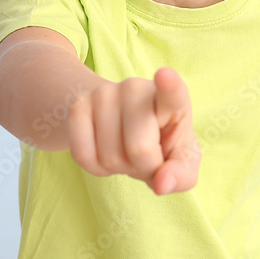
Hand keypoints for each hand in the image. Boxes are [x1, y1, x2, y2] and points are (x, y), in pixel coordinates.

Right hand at [66, 67, 199, 194]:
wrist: (122, 126)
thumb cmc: (161, 143)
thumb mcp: (181, 161)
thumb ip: (180, 175)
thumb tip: (162, 183)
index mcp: (172, 100)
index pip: (172, 92)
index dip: (169, 85)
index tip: (165, 75)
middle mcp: (138, 89)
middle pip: (139, 148)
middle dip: (143, 168)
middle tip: (146, 158)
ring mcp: (105, 93)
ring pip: (109, 156)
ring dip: (118, 168)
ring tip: (125, 150)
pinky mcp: (78, 105)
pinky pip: (82, 156)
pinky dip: (95, 168)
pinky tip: (104, 151)